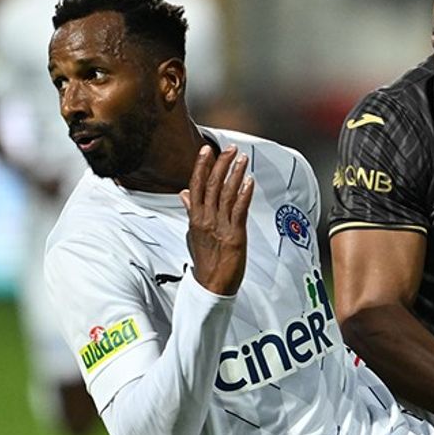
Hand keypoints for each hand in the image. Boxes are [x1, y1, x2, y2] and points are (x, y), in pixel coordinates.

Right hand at [180, 145, 253, 295]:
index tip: (207, 150)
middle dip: (221, 164)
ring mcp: (219, 227)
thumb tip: (184, 192)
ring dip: (235, 174)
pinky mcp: (234, 235)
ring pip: (225, 194)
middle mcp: (205, 219)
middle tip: (230, 149)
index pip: (196, 185)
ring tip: (242, 159)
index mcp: (195, 218)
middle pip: (211, 185)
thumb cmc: (205, 259)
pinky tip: (249, 181)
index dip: (201, 166)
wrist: (211, 285)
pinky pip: (239, 210)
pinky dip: (244, 194)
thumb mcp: (193, 233)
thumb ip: (191, 211)